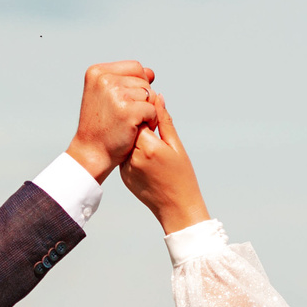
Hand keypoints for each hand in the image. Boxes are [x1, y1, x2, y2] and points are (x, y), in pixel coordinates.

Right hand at [66, 60, 158, 180]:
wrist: (91, 152)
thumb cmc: (102, 125)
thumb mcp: (105, 96)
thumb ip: (126, 80)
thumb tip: (151, 73)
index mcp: (97, 72)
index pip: (135, 67)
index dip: (139, 84)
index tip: (128, 102)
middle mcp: (105, 79)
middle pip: (143, 81)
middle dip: (143, 99)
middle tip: (128, 116)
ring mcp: (116, 94)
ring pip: (150, 95)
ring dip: (147, 111)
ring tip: (131, 122)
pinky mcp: (128, 110)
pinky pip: (153, 110)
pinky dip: (150, 121)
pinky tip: (137, 129)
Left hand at [122, 97, 208, 233]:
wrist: (176, 208)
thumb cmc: (182, 176)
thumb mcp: (177, 147)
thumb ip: (165, 121)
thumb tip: (157, 98)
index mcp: (148, 147)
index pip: (139, 117)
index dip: (146, 111)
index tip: (152, 107)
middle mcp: (133, 156)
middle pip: (130, 129)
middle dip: (138, 122)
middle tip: (151, 121)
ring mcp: (126, 168)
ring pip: (126, 142)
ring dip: (134, 136)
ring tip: (150, 141)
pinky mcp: (123, 176)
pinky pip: (126, 156)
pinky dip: (133, 151)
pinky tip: (145, 155)